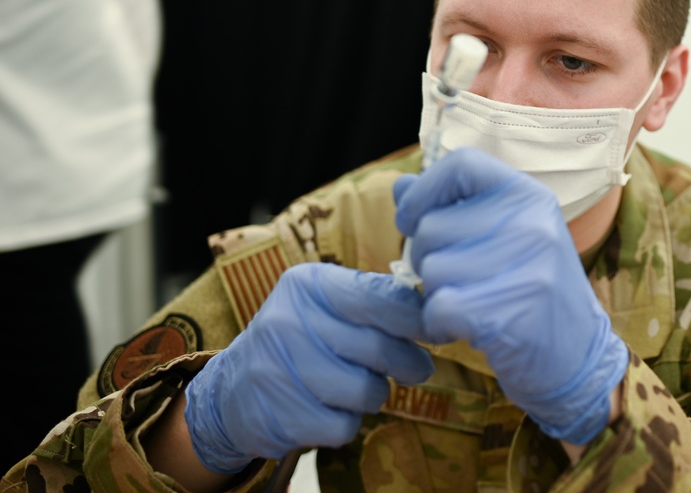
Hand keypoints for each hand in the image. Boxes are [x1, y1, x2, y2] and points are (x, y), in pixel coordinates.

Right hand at [184, 263, 433, 473]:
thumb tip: (434, 311)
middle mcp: (289, 322)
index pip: (381, 298)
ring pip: (367, 391)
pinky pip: (345, 425)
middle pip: (380, 348)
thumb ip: (375, 299)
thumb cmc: (300, 337)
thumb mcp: (327, 302)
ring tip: (357, 384)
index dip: (418, 320)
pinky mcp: (280, 416)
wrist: (233, 388)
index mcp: (308, 285)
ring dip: (374, 393)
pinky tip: (330, 407)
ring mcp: (279, 371)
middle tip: (416, 368)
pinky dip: (348, 421)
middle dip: (409, 362)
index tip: (437, 332)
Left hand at [394, 148, 627, 444]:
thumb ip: (453, 208)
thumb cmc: (532, 294)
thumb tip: (401, 185)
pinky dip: (439, 324)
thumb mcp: (503, 238)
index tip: (413, 219)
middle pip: (432, 226)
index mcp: (529, 196)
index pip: (461, 164)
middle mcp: (530, 223)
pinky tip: (468, 329)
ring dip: (437, 295)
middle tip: (464, 282)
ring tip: (475, 305)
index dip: (424, 190)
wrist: (580, 360)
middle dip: (430, 259)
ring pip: (431, 269)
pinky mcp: (508, 312)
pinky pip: (437, 307)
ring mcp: (524, 266)